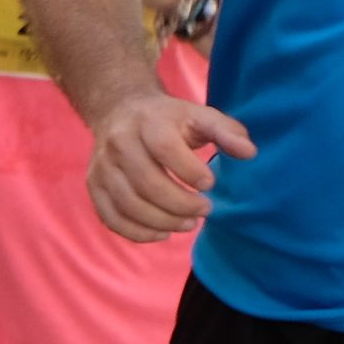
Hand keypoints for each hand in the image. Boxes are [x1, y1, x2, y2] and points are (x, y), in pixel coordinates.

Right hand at [85, 87, 252, 241]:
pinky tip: (162, 233)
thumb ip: (227, 132)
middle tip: (205, 211)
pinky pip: (111, 217)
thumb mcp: (199, 116)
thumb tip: (249, 153)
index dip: (189, 171)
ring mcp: (102, 166)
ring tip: (188, 224)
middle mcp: (119, 143)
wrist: (120, 110)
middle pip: (147, 182)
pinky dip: (137, 232)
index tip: (210, 184)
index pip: (165, 148)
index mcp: (148, 121)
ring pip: (128, 204)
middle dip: (180, 204)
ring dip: (162, 222)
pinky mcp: (93, 185)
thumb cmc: (169, 119)